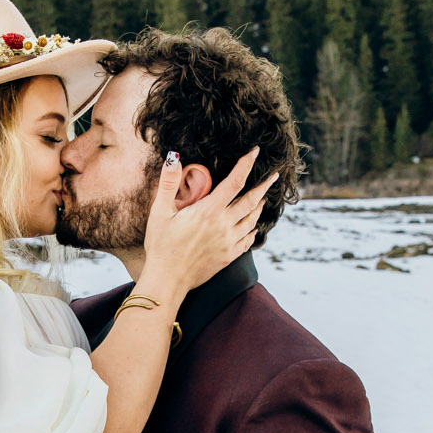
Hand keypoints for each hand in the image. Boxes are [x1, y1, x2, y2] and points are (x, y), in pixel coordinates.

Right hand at [140, 148, 269, 291]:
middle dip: (264, 186)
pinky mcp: (229, 256)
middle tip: (273, 176)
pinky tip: (254, 227)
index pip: (235, 181)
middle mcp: (224, 225)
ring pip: (252, 220)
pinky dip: (253, 230)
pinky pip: (248, 240)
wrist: (168, 280)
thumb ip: (168, 183)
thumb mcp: (159, 212)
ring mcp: (229, 242)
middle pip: (251, 200)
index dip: (247, 164)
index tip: (255, 152)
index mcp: (209, 211)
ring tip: (263, 198)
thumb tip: (173, 157)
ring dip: (259, 206)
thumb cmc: (161, 245)